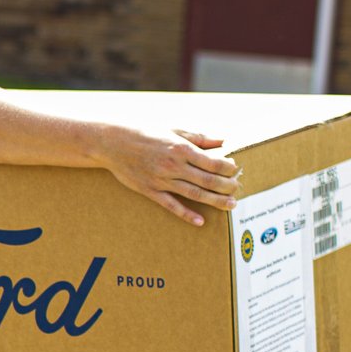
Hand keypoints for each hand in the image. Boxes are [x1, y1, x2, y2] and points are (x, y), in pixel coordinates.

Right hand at [97, 125, 239, 225]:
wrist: (113, 143)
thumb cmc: (145, 133)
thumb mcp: (173, 130)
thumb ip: (198, 138)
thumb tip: (222, 141)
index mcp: (181, 148)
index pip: (213, 162)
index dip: (228, 168)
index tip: (235, 169)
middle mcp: (174, 166)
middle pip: (208, 181)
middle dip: (227, 186)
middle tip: (237, 189)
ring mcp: (162, 180)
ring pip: (195, 194)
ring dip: (215, 201)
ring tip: (230, 205)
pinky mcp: (150, 191)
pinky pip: (171, 205)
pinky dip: (187, 214)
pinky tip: (200, 221)